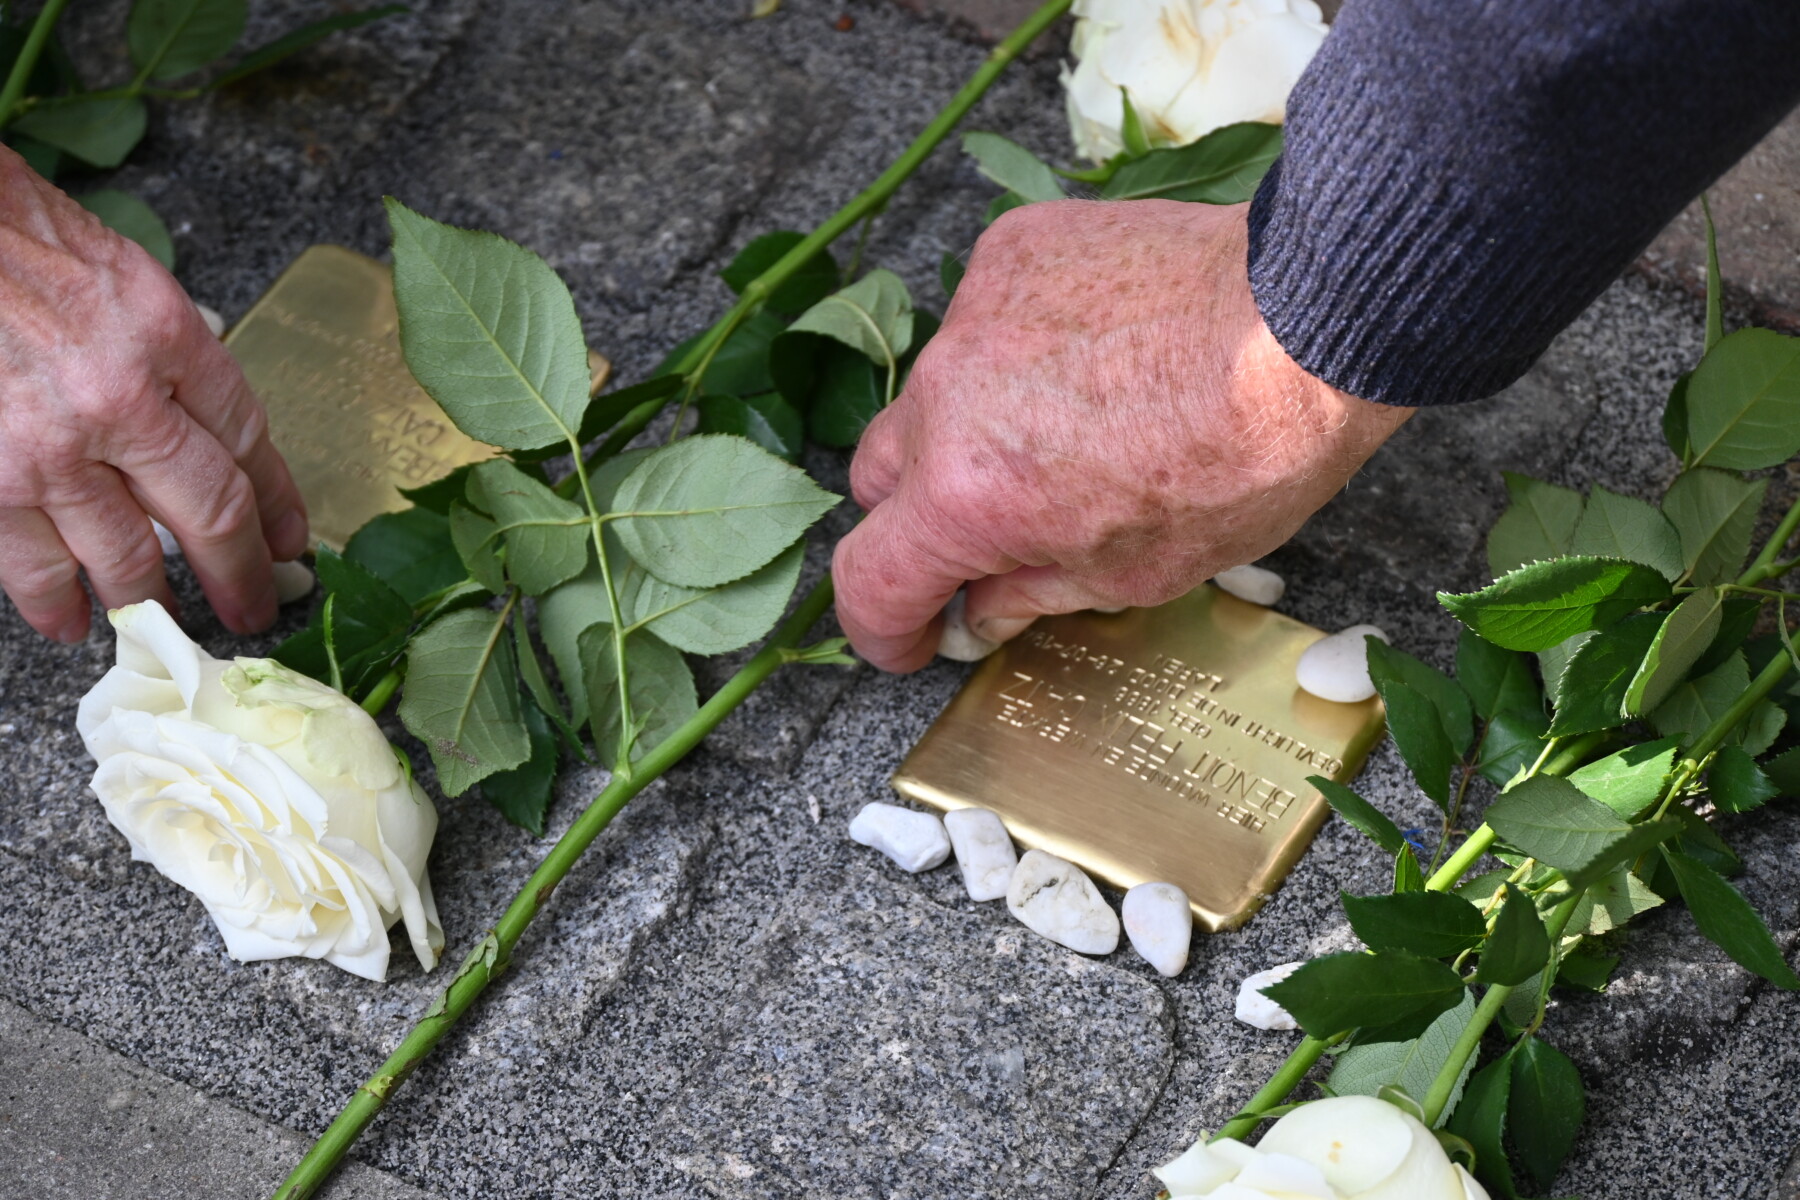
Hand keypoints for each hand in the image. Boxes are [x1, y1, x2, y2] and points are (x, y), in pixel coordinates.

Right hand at [0, 146, 306, 641]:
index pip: (248, 435)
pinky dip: (57, 603)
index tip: (287, 539)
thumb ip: (159, 343)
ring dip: (154, 600)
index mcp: (162, 331)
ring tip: (168, 622)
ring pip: (129, 554)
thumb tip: (197, 417)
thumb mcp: (110, 265)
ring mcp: (52, 447)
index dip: (277, 499)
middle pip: (213, 510)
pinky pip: (35, 564)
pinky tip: (73, 621)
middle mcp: (121, 396)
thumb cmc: (1, 230)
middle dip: (241, 573)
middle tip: (252, 609)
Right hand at [834, 199, 1411, 671]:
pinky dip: (1011, 353)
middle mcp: (942, 398)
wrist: (1308, 318)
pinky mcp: (1011, 250)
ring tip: (1061, 436)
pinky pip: (980, 319)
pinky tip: (1089, 361)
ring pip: (931, 393)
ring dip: (966, 430)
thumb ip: (1033, 595)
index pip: (868, 580)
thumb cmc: (1242, 456)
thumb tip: (983, 611)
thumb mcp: (1139, 573)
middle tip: (985, 539)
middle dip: (916, 522)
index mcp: (965, 497)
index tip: (910, 641)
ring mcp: (971, 313)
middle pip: (878, 478)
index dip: (883, 629)